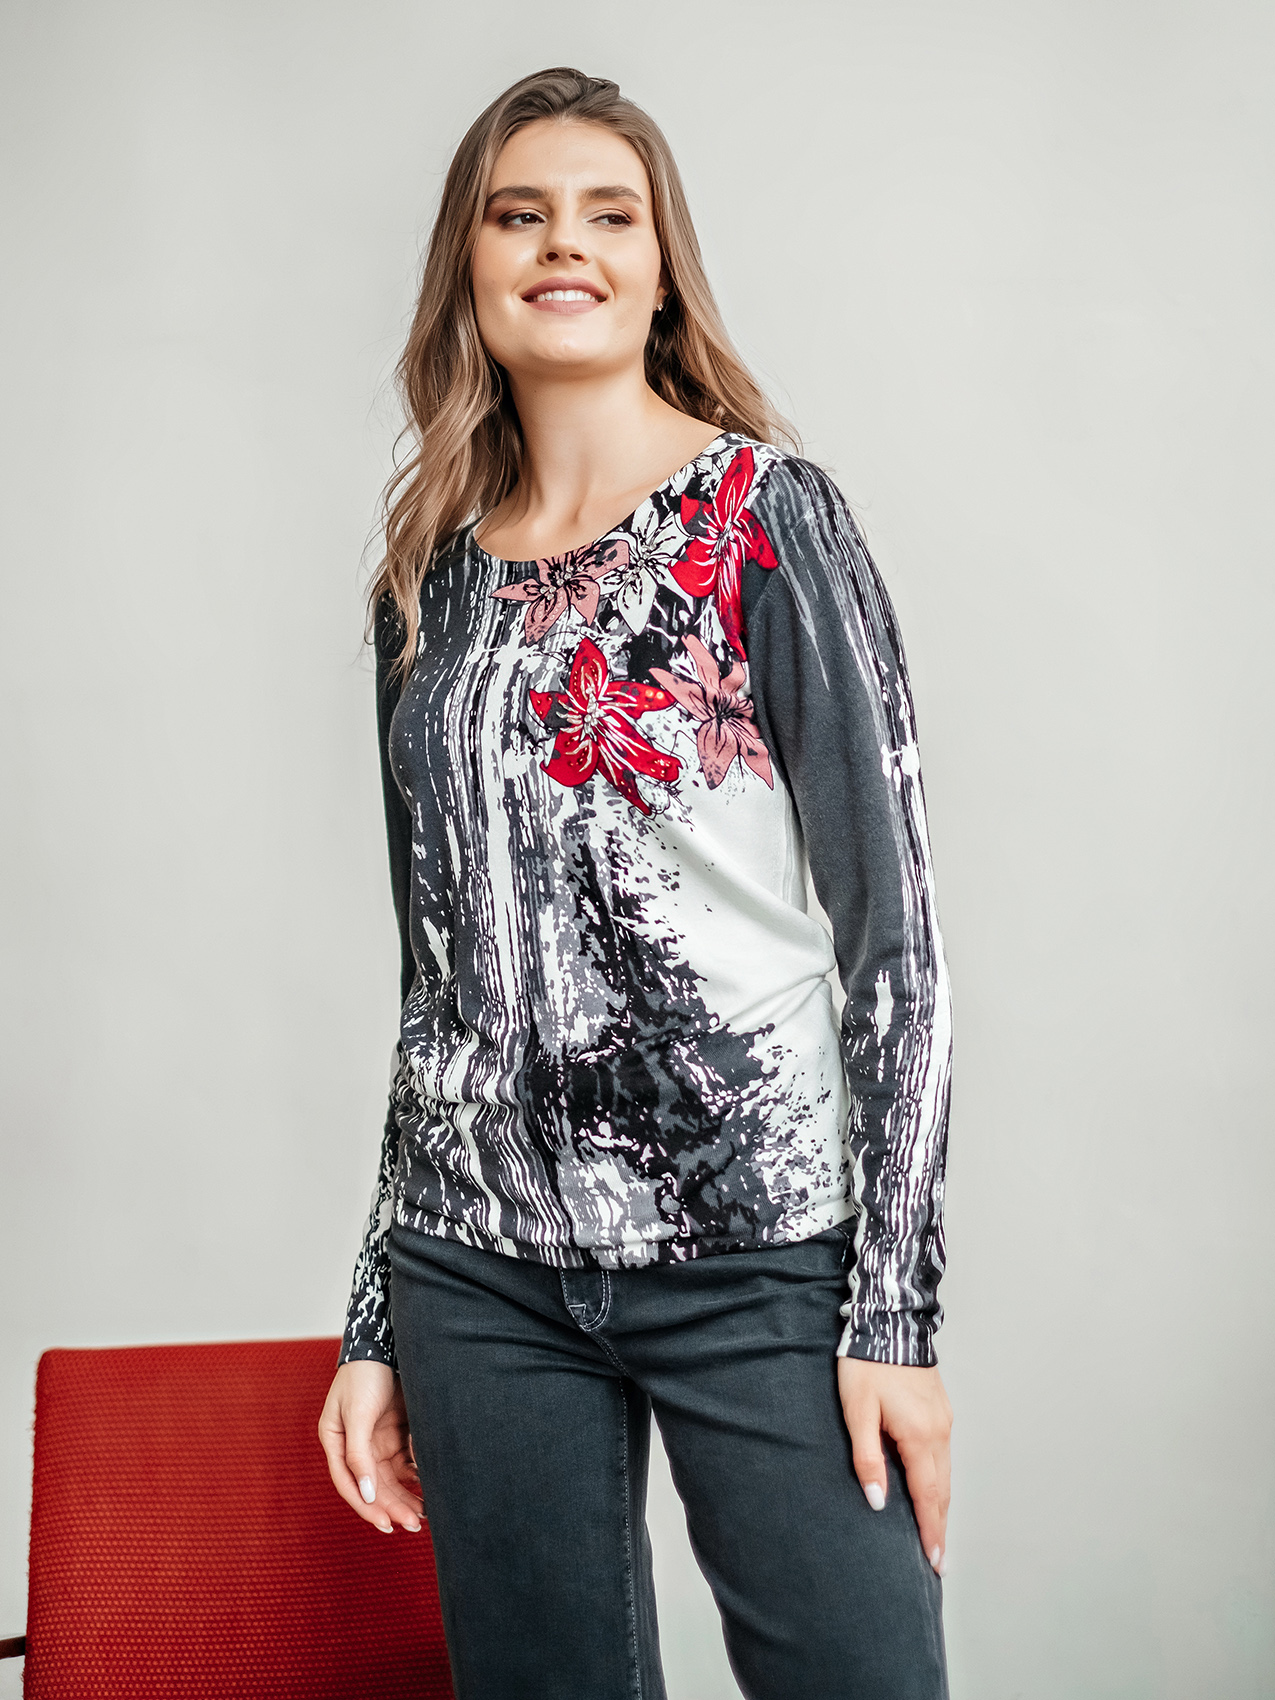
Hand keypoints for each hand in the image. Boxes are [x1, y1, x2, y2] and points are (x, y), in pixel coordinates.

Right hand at [318, 1359, 423, 1533]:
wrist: (387, 1342)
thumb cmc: (364, 1374)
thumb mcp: (358, 1414)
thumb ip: (359, 1454)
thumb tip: (366, 1493)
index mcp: (336, 1441)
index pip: (349, 1484)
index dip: (367, 1507)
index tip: (388, 1524)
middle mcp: (356, 1446)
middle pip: (374, 1485)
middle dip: (392, 1506)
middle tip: (414, 1524)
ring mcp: (377, 1440)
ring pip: (392, 1478)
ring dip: (405, 1496)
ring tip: (424, 1514)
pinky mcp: (397, 1433)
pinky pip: (407, 1462)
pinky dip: (417, 1476)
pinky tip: (430, 1487)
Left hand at [838, 1357, 951, 1574]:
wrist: (889, 1320)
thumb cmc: (867, 1363)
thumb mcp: (857, 1411)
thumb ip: (867, 1457)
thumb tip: (877, 1501)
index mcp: (919, 1436)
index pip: (927, 1496)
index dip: (930, 1530)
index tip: (935, 1561)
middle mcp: (939, 1431)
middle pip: (942, 1490)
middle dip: (939, 1525)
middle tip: (938, 1560)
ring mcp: (943, 1419)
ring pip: (945, 1472)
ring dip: (941, 1504)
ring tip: (935, 1532)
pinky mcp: (940, 1409)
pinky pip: (943, 1455)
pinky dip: (939, 1479)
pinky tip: (931, 1488)